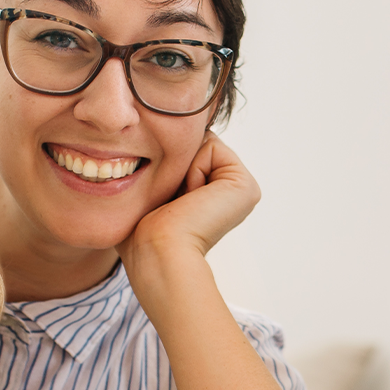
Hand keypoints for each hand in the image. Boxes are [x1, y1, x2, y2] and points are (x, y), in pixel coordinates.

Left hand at [119, 131, 259, 259]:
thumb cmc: (143, 231)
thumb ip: (161, 166)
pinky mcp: (246, 186)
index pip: (185, 154)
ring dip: (182, 168)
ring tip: (182, 201)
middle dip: (175, 163)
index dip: (166, 166)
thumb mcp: (149, 191)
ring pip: (202, 143)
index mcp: (213, 197)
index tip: (164, 201)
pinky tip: (192, 197)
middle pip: (194, 146)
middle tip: (173, 201)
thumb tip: (170, 140)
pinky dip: (193, 167)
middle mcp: (230, 194)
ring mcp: (242, 190)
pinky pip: (211, 146)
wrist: (157, 250)